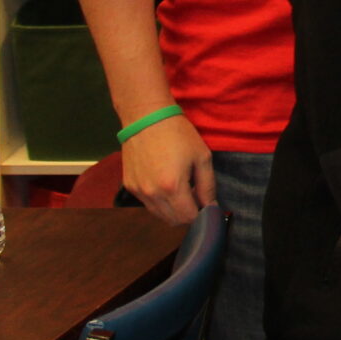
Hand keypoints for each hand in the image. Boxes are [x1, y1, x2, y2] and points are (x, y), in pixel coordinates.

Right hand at [121, 111, 213, 225]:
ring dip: (173, 210)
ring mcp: (137, 191)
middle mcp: (152, 194)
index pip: (188, 217)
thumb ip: (207, 185)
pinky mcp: (129, 186)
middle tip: (196, 198)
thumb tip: (211, 206)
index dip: (201, 214)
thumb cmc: (179, 135)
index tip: (207, 205)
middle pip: (172, 220)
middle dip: (187, 214)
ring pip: (158, 215)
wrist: (146, 119)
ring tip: (182, 191)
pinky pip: (147, 204)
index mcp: (172, 187)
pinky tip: (166, 185)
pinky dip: (159, 202)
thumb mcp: (202, 157)